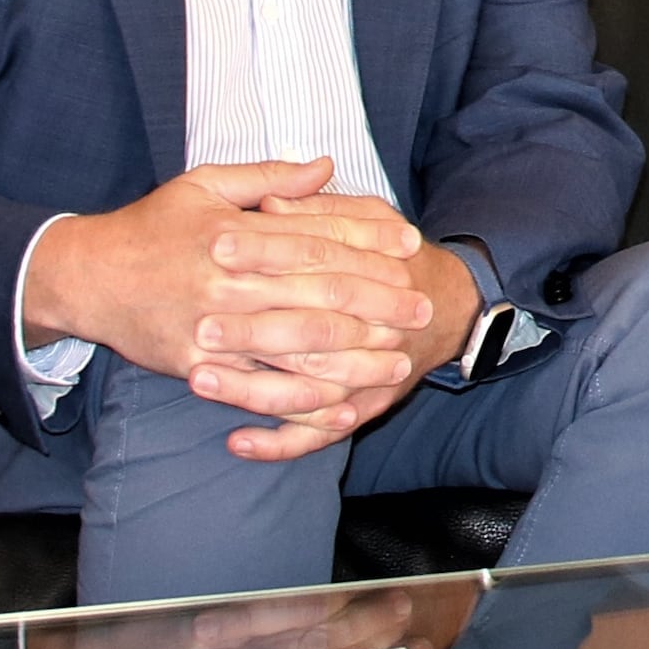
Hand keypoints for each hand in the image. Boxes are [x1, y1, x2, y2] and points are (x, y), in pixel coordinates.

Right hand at [23, 164, 462, 458]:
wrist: (84, 277)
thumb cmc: (149, 227)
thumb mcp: (202, 184)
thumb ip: (268, 178)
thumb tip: (327, 165)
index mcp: (233, 234)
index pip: (316, 239)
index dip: (368, 244)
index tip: (410, 247)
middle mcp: (227, 282)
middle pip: (318, 295)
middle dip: (377, 304)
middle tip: (422, 308)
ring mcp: (212, 329)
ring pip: (297, 348)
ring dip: (354, 357)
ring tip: (397, 361)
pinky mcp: (197, 367)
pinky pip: (259, 388)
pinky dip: (301, 398)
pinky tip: (340, 400)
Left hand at [195, 205, 477, 465]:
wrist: (450, 308)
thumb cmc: (395, 256)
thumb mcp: (370, 217)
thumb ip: (320, 208)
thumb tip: (268, 204)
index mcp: (373, 270)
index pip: (314, 259)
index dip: (265, 251)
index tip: (216, 246)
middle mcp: (373, 328)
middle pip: (309, 331)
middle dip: (251, 330)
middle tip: (199, 325)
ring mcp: (366, 376)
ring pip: (307, 391)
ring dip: (250, 388)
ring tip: (198, 378)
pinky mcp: (360, 409)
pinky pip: (316, 435)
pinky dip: (277, 444)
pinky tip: (236, 442)